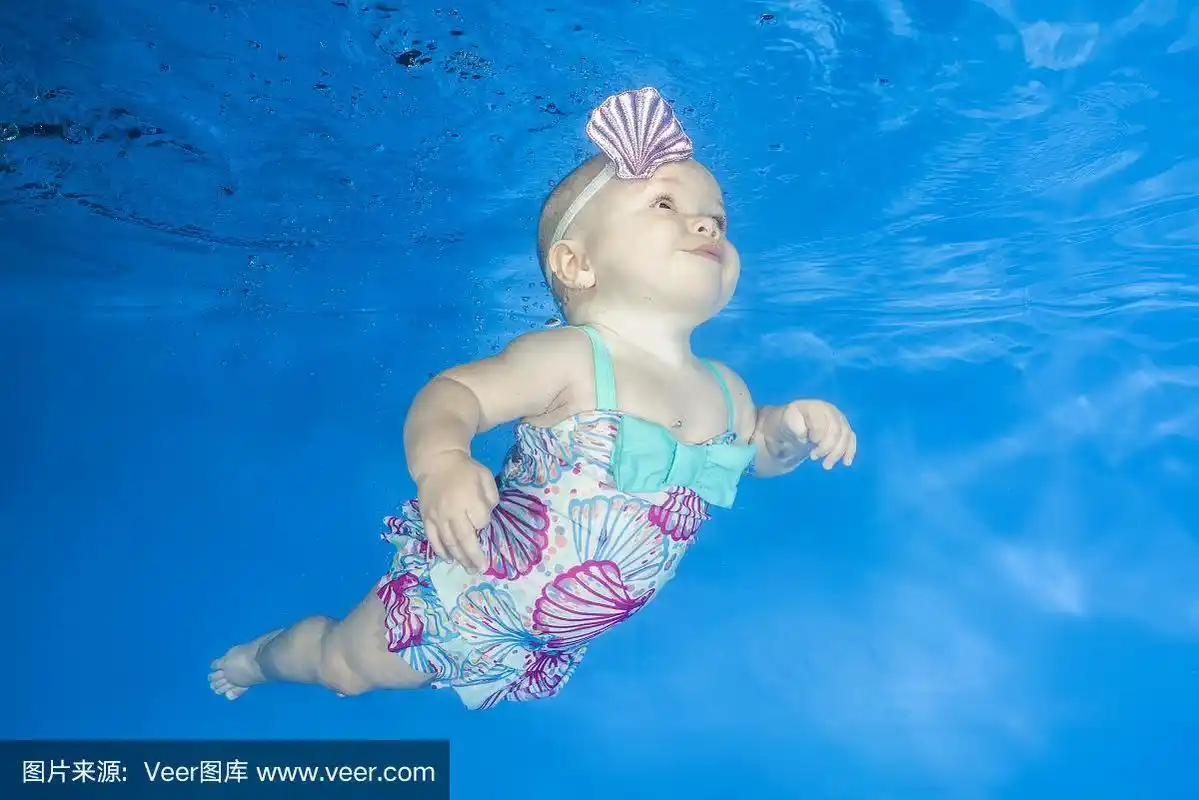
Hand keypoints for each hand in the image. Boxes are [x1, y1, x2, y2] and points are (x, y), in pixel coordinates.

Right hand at [413, 450, 497, 571]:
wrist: (437, 462)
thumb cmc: (465, 470)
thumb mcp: (485, 477)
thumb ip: (491, 497)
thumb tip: (487, 516)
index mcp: (469, 499)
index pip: (481, 521)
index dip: (484, 523)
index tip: (483, 521)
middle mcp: (452, 510)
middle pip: (464, 538)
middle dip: (474, 556)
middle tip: (481, 569)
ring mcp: (437, 516)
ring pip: (449, 542)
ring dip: (459, 557)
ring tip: (468, 568)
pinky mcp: (426, 518)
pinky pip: (433, 538)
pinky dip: (440, 551)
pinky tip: (448, 559)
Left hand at [783, 400, 855, 469]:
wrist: (796, 422)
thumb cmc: (790, 422)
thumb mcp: (787, 422)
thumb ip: (795, 426)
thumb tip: (804, 436)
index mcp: (815, 407)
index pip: (822, 422)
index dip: (817, 436)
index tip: (808, 443)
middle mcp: (830, 410)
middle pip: (835, 430)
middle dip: (826, 447)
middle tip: (813, 457)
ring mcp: (839, 419)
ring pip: (845, 436)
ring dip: (837, 453)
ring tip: (826, 465)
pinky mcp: (844, 429)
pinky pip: (851, 439)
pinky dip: (850, 451)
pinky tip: (846, 463)